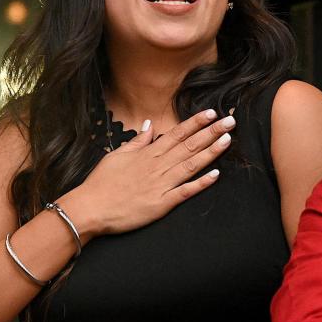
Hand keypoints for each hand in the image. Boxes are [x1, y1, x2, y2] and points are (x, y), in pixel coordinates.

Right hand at [61, 109, 234, 237]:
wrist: (90, 208)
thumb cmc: (102, 183)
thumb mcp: (118, 155)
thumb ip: (137, 141)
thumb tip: (149, 124)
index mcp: (148, 154)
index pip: (177, 134)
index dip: (195, 123)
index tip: (211, 113)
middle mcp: (157, 166)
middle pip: (189, 145)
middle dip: (211, 132)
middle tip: (231, 122)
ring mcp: (161, 184)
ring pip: (191, 164)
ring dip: (211, 152)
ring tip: (228, 140)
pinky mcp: (161, 204)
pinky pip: (185, 192)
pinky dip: (200, 183)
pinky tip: (216, 175)